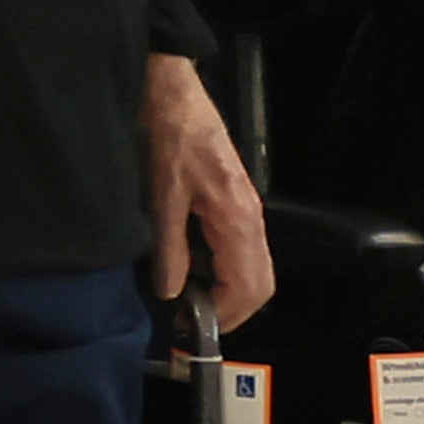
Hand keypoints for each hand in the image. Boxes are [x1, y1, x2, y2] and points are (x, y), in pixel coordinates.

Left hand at [143, 54, 270, 328]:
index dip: (222, 316)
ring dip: (232, 294)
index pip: (246, 288)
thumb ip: (169, 248)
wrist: (175, 96)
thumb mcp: (161, 197)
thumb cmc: (168, 140)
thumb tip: (171, 292)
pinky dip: (229, 273)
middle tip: (194, 322)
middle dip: (233, 312)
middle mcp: (252, 220)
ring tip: (194, 302)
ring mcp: (249, 212)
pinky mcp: (240, 204)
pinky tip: (197, 272)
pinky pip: (245, 252)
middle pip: (262, 286)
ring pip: (257, 270)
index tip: (190, 327)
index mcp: (237, 220)